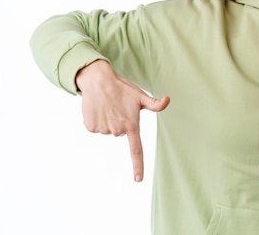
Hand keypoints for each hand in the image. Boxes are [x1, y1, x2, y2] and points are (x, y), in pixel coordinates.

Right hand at [76, 60, 170, 181]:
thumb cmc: (122, 88)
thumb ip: (155, 103)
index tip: (138, 179)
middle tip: (118, 108)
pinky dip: (97, 120)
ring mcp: (103, 129)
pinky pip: (97, 128)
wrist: (98, 80)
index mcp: (131, 125)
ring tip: (108, 106)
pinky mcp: (91, 127)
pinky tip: (99, 108)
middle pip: (121, 133)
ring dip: (109, 120)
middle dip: (121, 122)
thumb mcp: (140, 96)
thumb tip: (168, 100)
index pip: (136, 149)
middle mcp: (117, 130)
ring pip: (108, 130)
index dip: (138, 165)